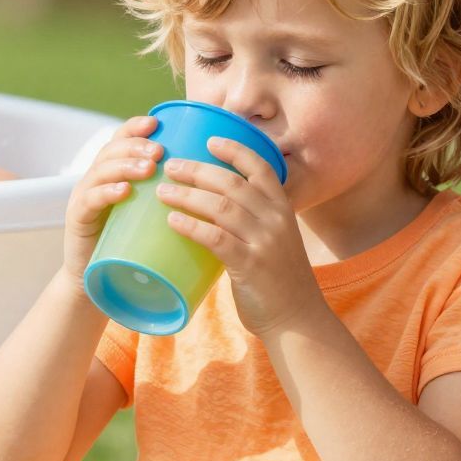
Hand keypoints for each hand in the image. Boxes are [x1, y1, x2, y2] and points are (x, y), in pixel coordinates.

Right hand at [61, 116, 161, 279]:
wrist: (97, 279)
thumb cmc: (132, 243)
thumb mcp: (150, 212)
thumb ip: (169, 194)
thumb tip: (211, 182)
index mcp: (114, 171)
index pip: (121, 139)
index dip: (136, 127)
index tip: (156, 122)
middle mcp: (96, 178)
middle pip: (111, 150)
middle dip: (136, 145)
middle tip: (159, 151)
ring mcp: (84, 197)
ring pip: (101, 171)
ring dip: (125, 166)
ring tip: (148, 168)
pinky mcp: (77, 219)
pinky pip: (89, 201)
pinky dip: (106, 193)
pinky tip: (124, 192)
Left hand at [156, 135, 323, 336]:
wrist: (298, 320)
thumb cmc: (280, 280)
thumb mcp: (276, 240)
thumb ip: (253, 221)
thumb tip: (212, 205)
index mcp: (283, 208)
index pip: (260, 166)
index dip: (234, 149)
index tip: (209, 140)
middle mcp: (276, 219)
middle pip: (232, 182)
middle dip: (197, 170)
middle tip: (170, 166)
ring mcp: (264, 242)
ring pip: (221, 206)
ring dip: (187, 195)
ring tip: (162, 191)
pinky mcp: (250, 265)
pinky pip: (216, 238)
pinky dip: (191, 226)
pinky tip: (172, 221)